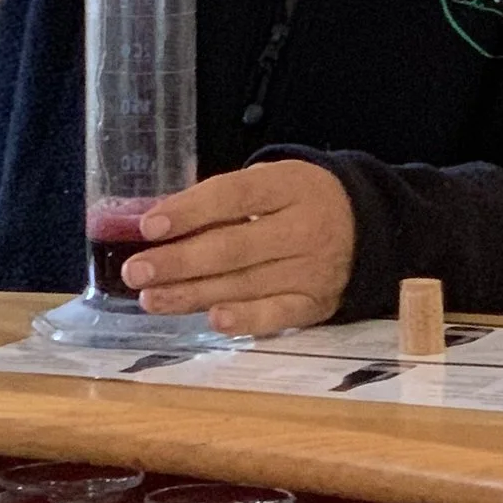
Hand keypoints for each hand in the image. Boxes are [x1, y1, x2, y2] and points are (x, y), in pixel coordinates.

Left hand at [124, 159, 356, 338]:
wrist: (366, 227)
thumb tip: (159, 223)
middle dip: (179, 261)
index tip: (149, 226)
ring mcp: (312, 269)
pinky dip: (246, 320)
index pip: (233, 196)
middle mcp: (303, 228)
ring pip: (245, 284)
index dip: (190, 211)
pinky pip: (278, 315)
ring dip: (193, 294)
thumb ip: (223, 200)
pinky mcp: (316, 304)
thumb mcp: (270, 182)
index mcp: (289, 186)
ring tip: (152, 299)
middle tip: (136, 271)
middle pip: (234, 247)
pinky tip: (213, 321)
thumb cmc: (297, 201)